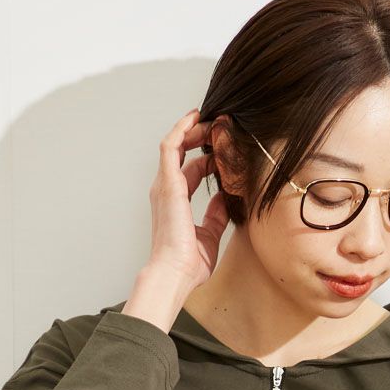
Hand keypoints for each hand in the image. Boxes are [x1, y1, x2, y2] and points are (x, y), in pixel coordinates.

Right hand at [146, 106, 229, 294]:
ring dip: (193, 130)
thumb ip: (216, 215)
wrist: (174, 272)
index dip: (207, 159)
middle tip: (221, 129)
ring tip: (213, 120)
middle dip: (201, 139)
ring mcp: (164, 185)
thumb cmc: (188, 263)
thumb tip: (224, 198)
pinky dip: (182, 129)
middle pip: (183, 155)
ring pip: (176, 145)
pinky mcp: (167, 183)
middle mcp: (166, 191)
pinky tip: (196, 117)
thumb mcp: (210, 234)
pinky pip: (171, 146)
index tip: (224, 151)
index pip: (191, 172)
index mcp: (176, 204)